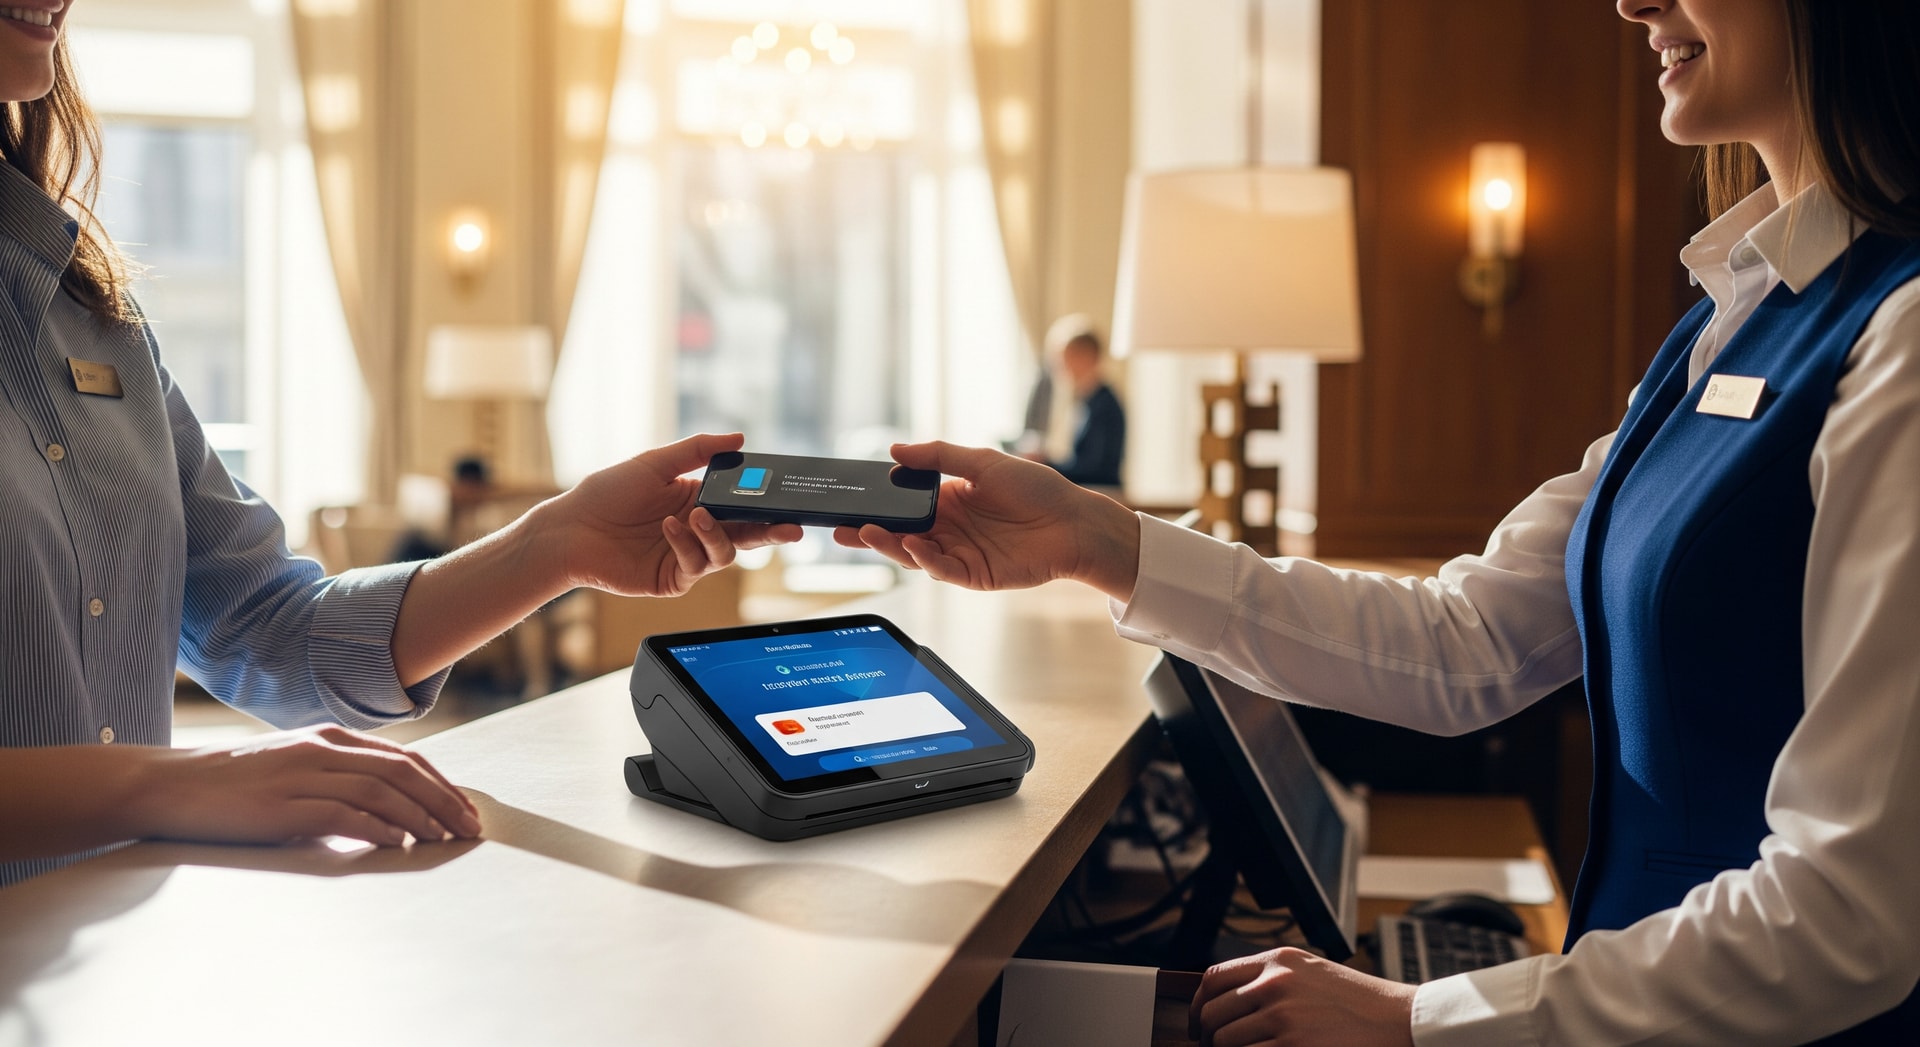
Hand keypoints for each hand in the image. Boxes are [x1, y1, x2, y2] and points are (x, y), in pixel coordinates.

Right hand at [137, 726, 481, 847]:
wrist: (170, 785)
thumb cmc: (236, 784)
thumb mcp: (295, 769)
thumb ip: (339, 781)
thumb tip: (388, 814)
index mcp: (330, 738)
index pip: (404, 758)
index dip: (442, 783)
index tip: (468, 809)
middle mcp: (323, 750)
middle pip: (402, 772)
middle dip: (444, 801)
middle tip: (472, 829)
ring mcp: (303, 774)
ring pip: (380, 790)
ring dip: (420, 816)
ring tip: (446, 839)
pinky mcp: (282, 805)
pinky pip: (342, 812)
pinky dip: (377, 827)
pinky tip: (400, 843)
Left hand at [539, 432, 802, 597]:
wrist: (572, 530)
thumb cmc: (607, 492)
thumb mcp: (655, 462)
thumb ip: (699, 450)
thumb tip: (740, 438)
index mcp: (698, 499)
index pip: (742, 504)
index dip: (766, 504)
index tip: (786, 499)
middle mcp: (697, 529)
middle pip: (746, 534)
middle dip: (770, 532)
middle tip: (789, 528)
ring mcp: (687, 556)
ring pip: (725, 554)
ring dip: (716, 534)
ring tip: (695, 516)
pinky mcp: (673, 579)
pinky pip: (697, 566)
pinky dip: (687, 545)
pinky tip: (668, 529)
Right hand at [831, 441, 1140, 599]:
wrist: (1074, 522)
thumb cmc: (1036, 488)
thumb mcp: (983, 461)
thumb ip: (938, 457)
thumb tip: (895, 450)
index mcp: (949, 500)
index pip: (903, 505)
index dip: (878, 505)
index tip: (850, 502)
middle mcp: (949, 529)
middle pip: (900, 533)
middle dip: (869, 532)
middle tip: (839, 528)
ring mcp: (960, 553)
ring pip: (914, 554)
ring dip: (890, 546)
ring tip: (867, 534)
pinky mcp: (974, 575)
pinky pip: (942, 570)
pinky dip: (925, 561)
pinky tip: (914, 548)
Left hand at [1191, 947, 1416, 1046]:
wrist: (1395, 1017)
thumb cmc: (1357, 998)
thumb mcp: (1308, 971)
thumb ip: (1270, 977)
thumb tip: (1231, 999)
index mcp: (1277, 960)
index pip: (1214, 978)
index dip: (1199, 1003)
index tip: (1200, 1020)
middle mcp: (1274, 984)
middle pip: (1214, 1011)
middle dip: (1206, 1034)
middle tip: (1210, 1046)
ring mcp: (1282, 1016)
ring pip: (1225, 1039)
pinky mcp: (1293, 1045)